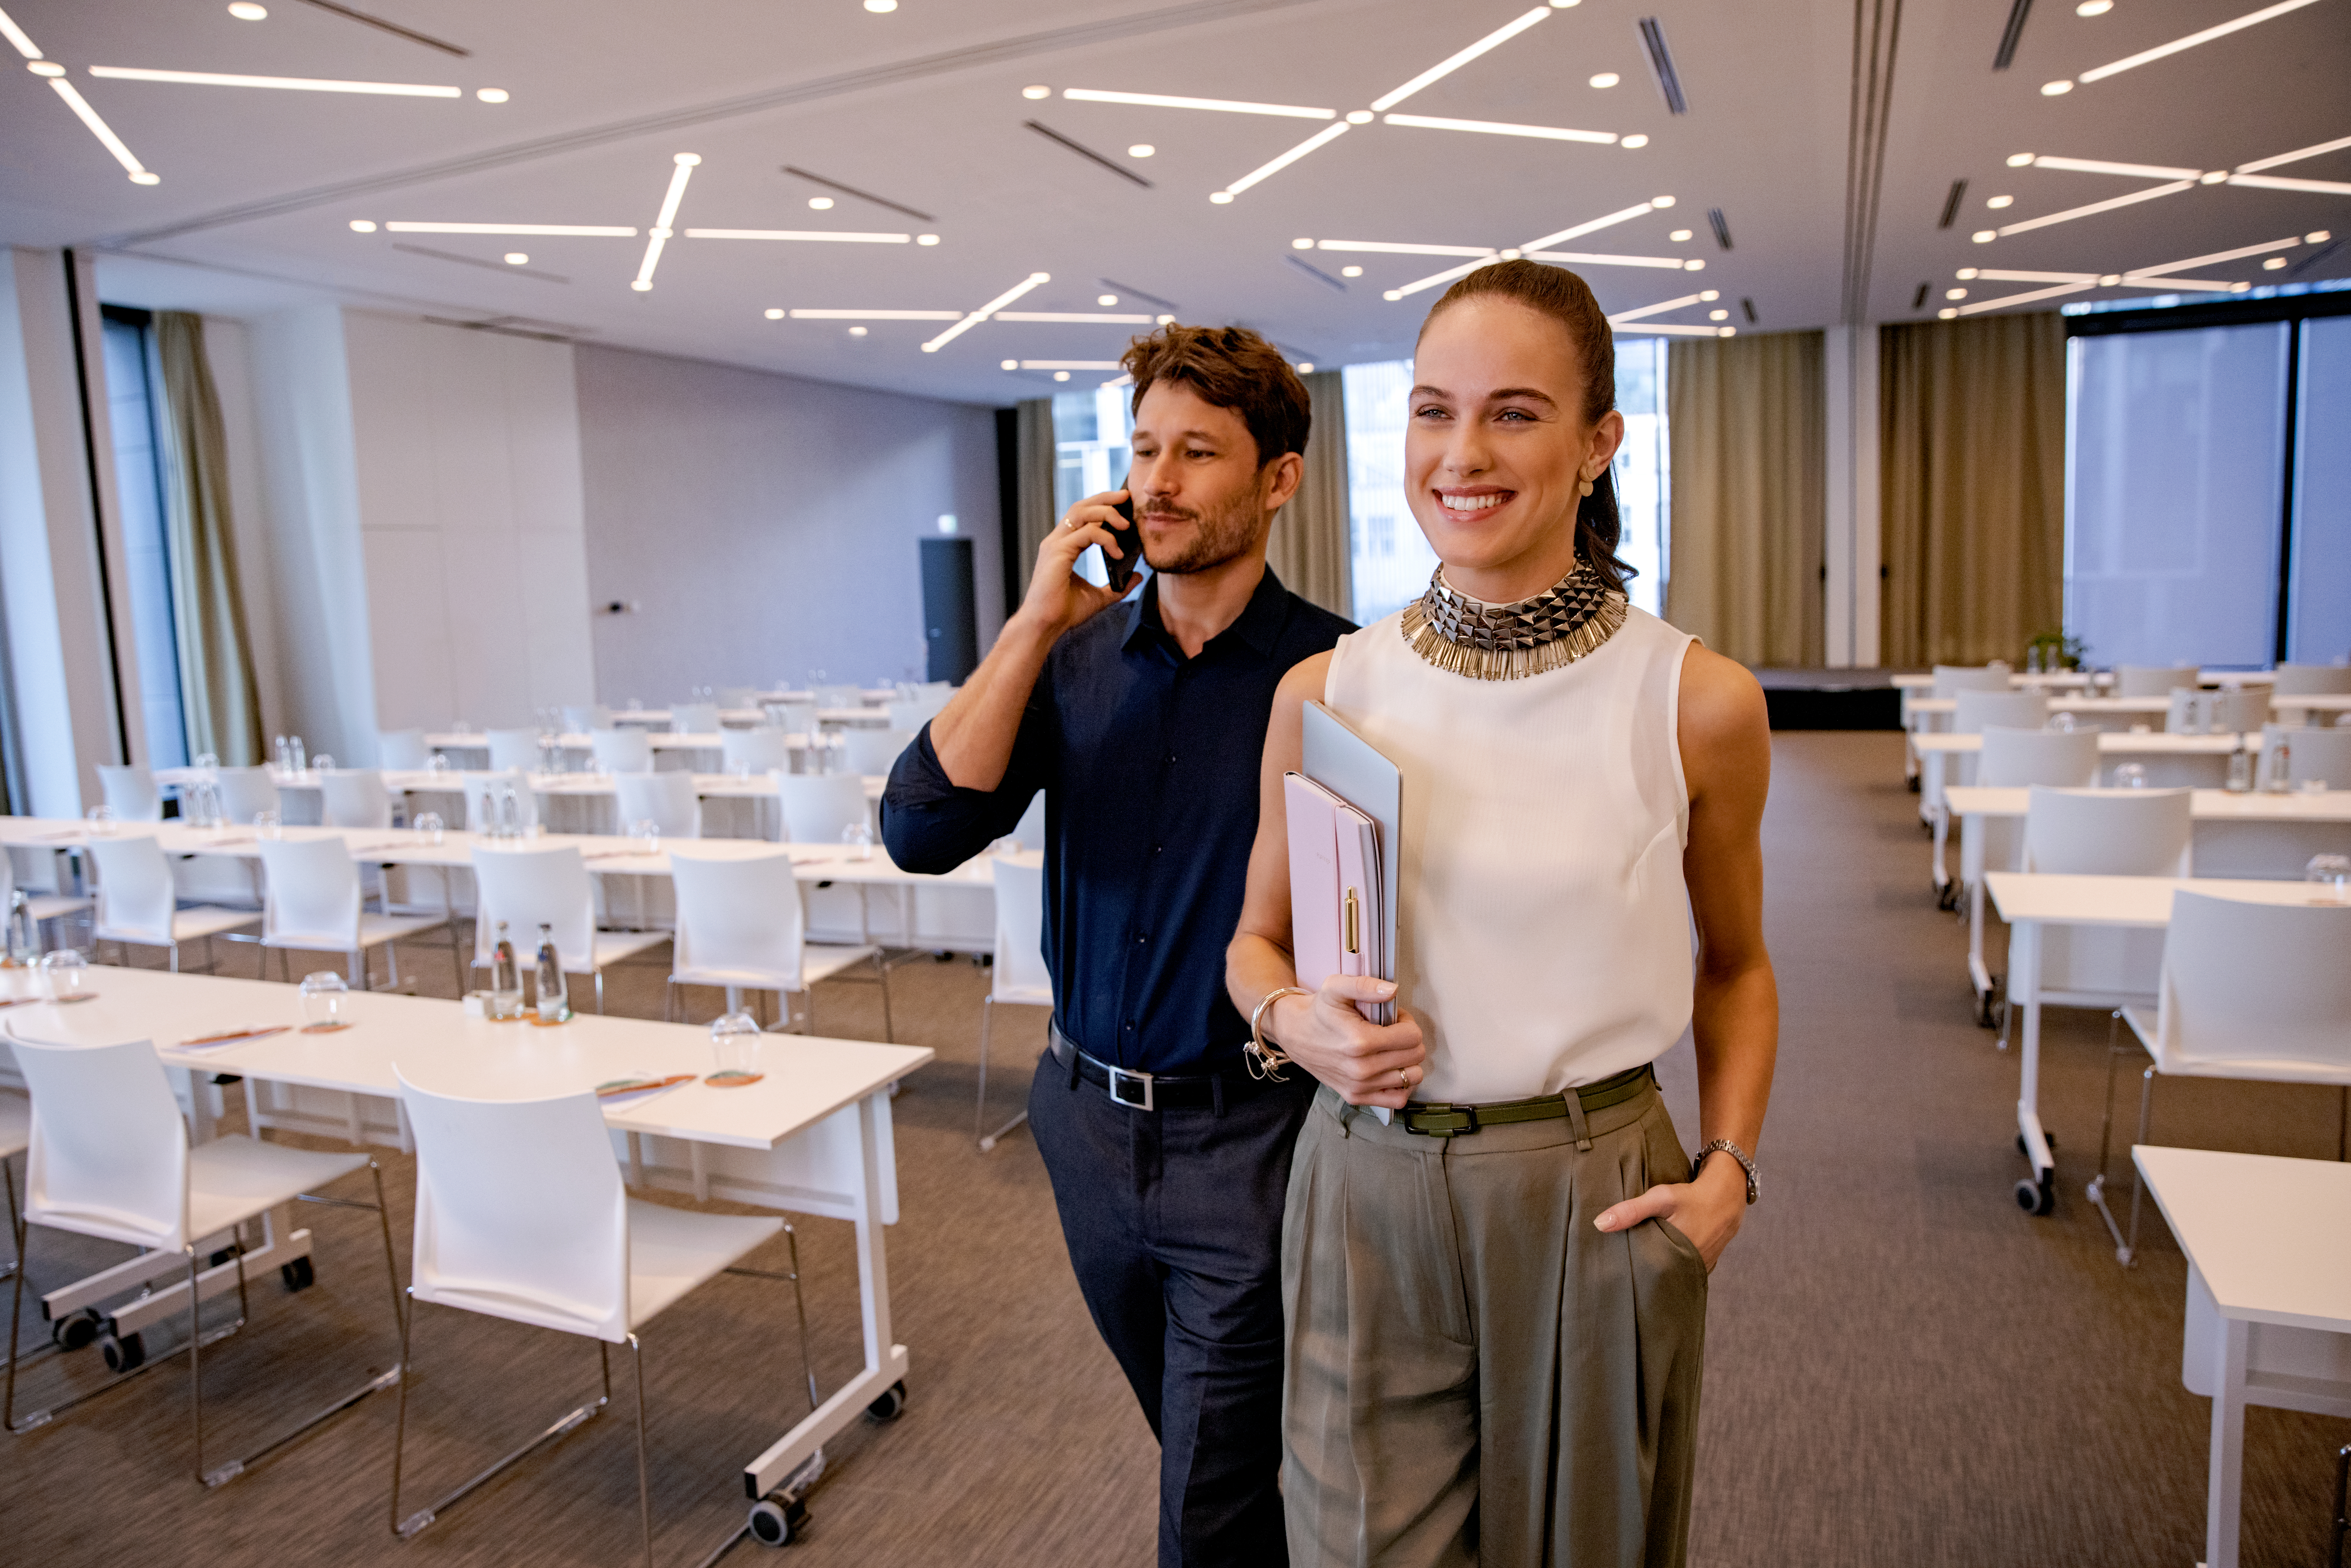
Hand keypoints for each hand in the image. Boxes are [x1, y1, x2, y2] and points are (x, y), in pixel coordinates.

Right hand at [1013, 489, 1135, 640]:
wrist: (1045, 626)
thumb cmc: (1064, 612)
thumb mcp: (1099, 597)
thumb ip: (1118, 586)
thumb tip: (1137, 576)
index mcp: (1064, 546)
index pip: (1083, 515)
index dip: (1102, 505)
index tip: (1124, 505)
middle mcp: (1057, 541)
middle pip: (1081, 506)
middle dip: (1105, 498)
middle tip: (1127, 497)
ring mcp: (1055, 544)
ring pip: (1082, 513)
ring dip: (1107, 513)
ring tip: (1126, 524)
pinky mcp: (1057, 552)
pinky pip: (1086, 533)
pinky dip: (1106, 538)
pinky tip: (1117, 552)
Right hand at [1269, 976, 1425, 1108]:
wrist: (1296, 1034)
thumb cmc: (1319, 1011)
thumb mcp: (1336, 987)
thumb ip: (1364, 985)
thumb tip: (1392, 990)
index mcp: (1360, 1041)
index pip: (1412, 1036)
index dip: (1407, 1023)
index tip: (1393, 1019)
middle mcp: (1361, 1069)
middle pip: (1415, 1056)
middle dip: (1409, 1040)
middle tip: (1391, 1032)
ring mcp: (1359, 1086)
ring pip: (1411, 1077)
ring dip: (1406, 1061)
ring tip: (1390, 1049)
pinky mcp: (1356, 1097)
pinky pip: (1397, 1099)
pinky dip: (1400, 1085)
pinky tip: (1390, 1069)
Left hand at [1593, 1152, 1746, 1270]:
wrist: (1726, 1197)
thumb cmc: (1691, 1197)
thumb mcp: (1660, 1198)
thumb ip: (1631, 1210)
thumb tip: (1599, 1224)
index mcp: (1675, 1254)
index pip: (1646, 1272)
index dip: (1630, 1271)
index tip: (1613, 1269)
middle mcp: (1688, 1266)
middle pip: (1659, 1275)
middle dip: (1643, 1273)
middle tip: (1622, 1269)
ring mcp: (1699, 1268)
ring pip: (1673, 1274)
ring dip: (1659, 1270)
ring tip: (1638, 1268)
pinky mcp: (1705, 1266)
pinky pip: (1685, 1271)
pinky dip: (1674, 1267)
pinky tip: (1662, 1262)